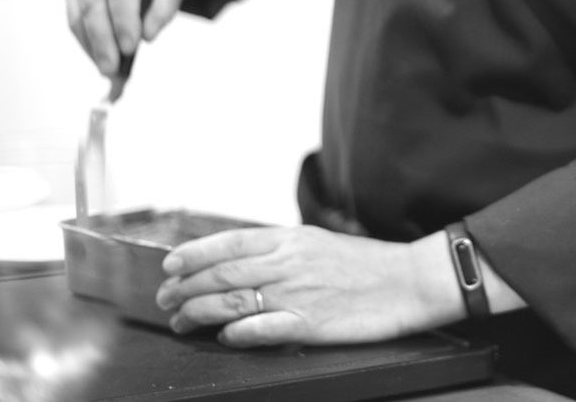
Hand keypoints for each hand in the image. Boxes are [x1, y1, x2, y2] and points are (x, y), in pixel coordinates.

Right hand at [61, 0, 187, 75]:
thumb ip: (164, 3)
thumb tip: (147, 34)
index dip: (124, 17)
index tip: (131, 47)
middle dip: (103, 38)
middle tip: (113, 67)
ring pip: (78, 10)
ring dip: (91, 44)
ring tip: (106, 67)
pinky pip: (73, 15)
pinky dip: (85, 39)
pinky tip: (97, 55)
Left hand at [155, 226, 464, 346]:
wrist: (409, 281)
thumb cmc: (367, 264)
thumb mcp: (320, 242)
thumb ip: (282, 250)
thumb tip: (243, 259)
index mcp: (291, 239)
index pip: (229, 243)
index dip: (193, 254)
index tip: (170, 265)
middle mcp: (289, 263)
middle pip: (222, 274)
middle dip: (185, 288)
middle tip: (166, 300)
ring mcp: (298, 293)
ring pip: (232, 301)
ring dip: (199, 313)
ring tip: (184, 322)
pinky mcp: (311, 323)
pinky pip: (263, 328)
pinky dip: (237, 332)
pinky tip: (225, 336)